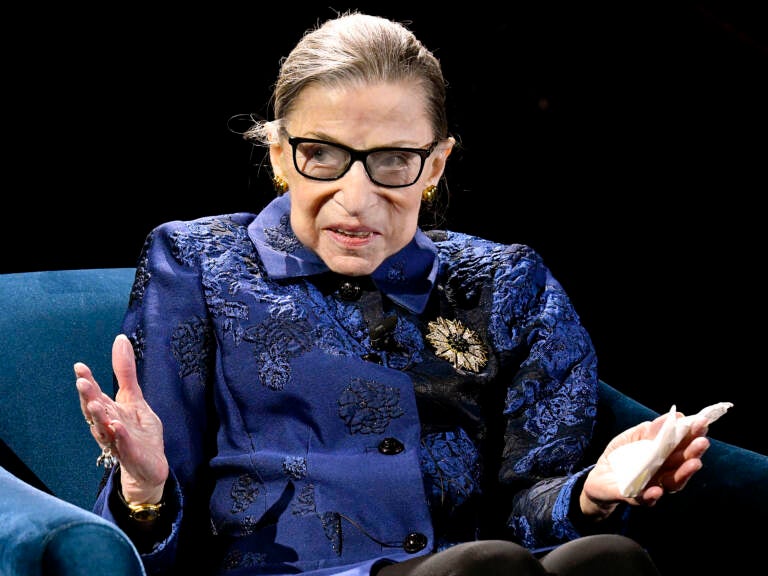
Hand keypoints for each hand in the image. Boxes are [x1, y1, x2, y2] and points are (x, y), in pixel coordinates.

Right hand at [75, 334, 167, 503]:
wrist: (149, 466)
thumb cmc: (138, 431)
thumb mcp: (135, 398)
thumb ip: (125, 373)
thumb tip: (119, 340)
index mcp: (109, 411)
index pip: (95, 395)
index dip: (88, 382)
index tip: (79, 367)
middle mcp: (109, 425)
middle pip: (95, 411)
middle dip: (88, 397)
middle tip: (81, 382)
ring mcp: (119, 441)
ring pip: (105, 429)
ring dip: (99, 417)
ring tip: (96, 404)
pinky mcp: (131, 454)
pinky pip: (124, 446)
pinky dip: (120, 437)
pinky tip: (117, 426)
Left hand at [580, 411, 709, 517]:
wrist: (598, 478)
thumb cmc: (619, 456)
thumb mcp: (631, 437)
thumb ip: (648, 430)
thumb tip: (669, 417)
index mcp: (664, 455)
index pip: (682, 445)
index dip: (693, 435)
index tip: (703, 423)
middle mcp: (664, 472)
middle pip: (683, 463)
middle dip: (694, 452)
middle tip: (703, 442)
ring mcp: (652, 486)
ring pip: (672, 482)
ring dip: (684, 473)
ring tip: (694, 463)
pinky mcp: (634, 497)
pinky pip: (645, 498)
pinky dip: (652, 495)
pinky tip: (657, 490)